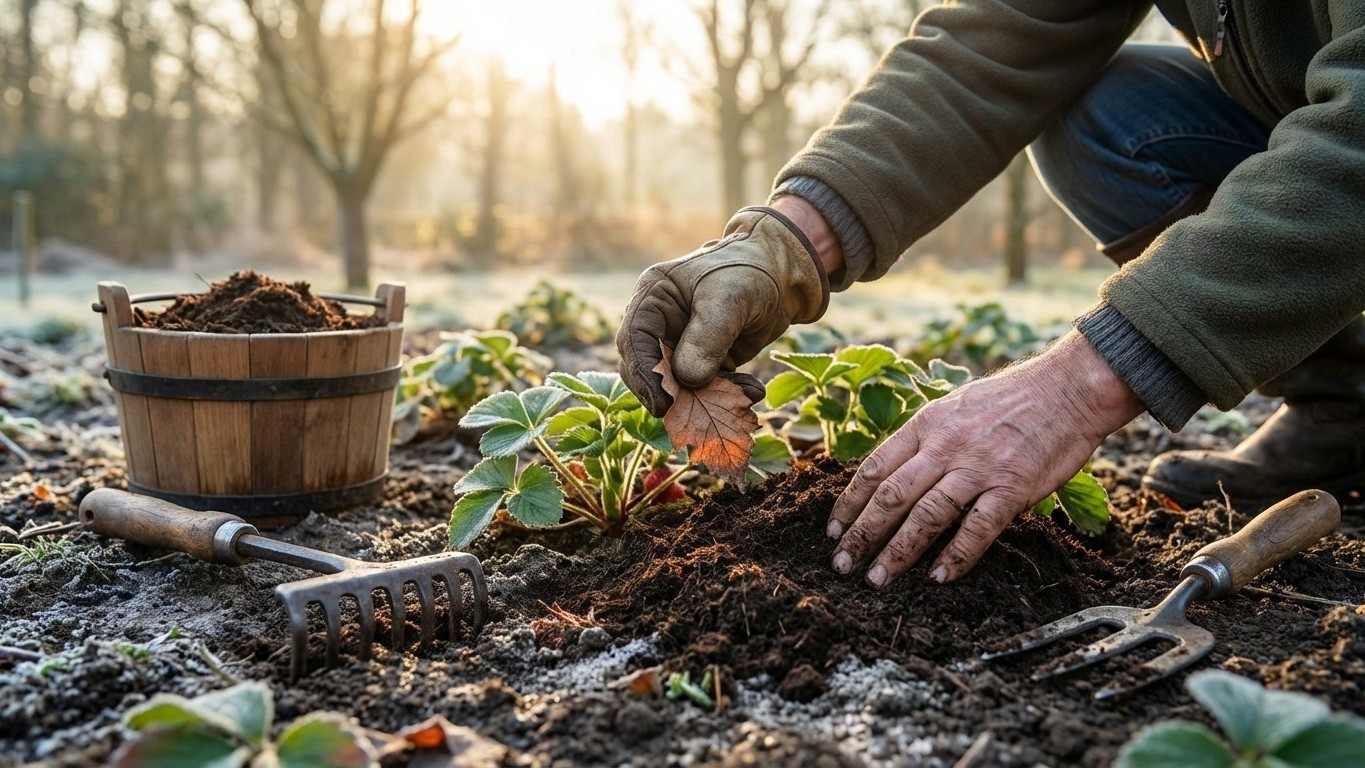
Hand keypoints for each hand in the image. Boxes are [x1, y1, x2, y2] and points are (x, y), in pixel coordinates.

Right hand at [616, 205, 829, 416]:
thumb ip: (707, 337)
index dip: (644, 374)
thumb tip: (688, 380)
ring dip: (706, 400)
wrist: (784, 276)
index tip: (662, 403)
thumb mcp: (729, 298)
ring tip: (737, 403)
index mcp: (654, 298)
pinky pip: (707, 388)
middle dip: (672, 395)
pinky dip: (727, 396)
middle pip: (650, 369)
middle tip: (692, 417)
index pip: (634, 340)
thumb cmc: (750, 273)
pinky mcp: (705, 363)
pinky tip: (753, 392)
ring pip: (679, 385)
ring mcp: (681, 346)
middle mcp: (661, 324)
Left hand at [828, 332, 1144, 584]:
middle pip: (891, 496)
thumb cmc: (1010, 399)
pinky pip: (977, 528)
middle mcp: (945, 446)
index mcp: (926, 425)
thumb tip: (895, 473)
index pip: (875, 468)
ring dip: (898, 552)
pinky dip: (956, 556)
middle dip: (862, 534)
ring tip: (877, 580)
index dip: (850, 503)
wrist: (1067, 389)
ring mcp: (978, 468)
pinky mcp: (1012, 487)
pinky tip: (938, 577)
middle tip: (842, 565)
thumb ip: (926, 439)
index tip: (833, 532)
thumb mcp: (954, 406)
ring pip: (926, 516)